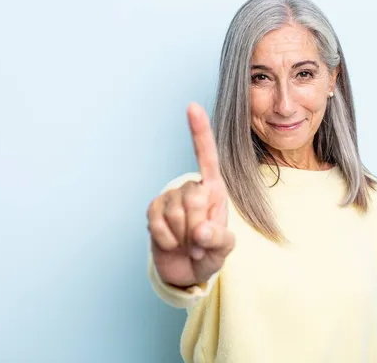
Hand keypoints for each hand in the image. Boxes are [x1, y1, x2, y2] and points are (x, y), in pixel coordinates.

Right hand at [147, 103, 233, 287]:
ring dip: (183, 238)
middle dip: (199, 228)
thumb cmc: (210, 252)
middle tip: (200, 243)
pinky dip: (167, 240)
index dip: (199, 132)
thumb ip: (220, 240)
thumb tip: (202, 232)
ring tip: (188, 244)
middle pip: (194, 199)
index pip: (207, 157)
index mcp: (214, 189)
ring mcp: (170, 198)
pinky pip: (157, 224)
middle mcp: (191, 188)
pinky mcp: (153, 211)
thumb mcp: (224, 249)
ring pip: (176, 214)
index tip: (191, 106)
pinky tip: (172, 243)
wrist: (186, 270)